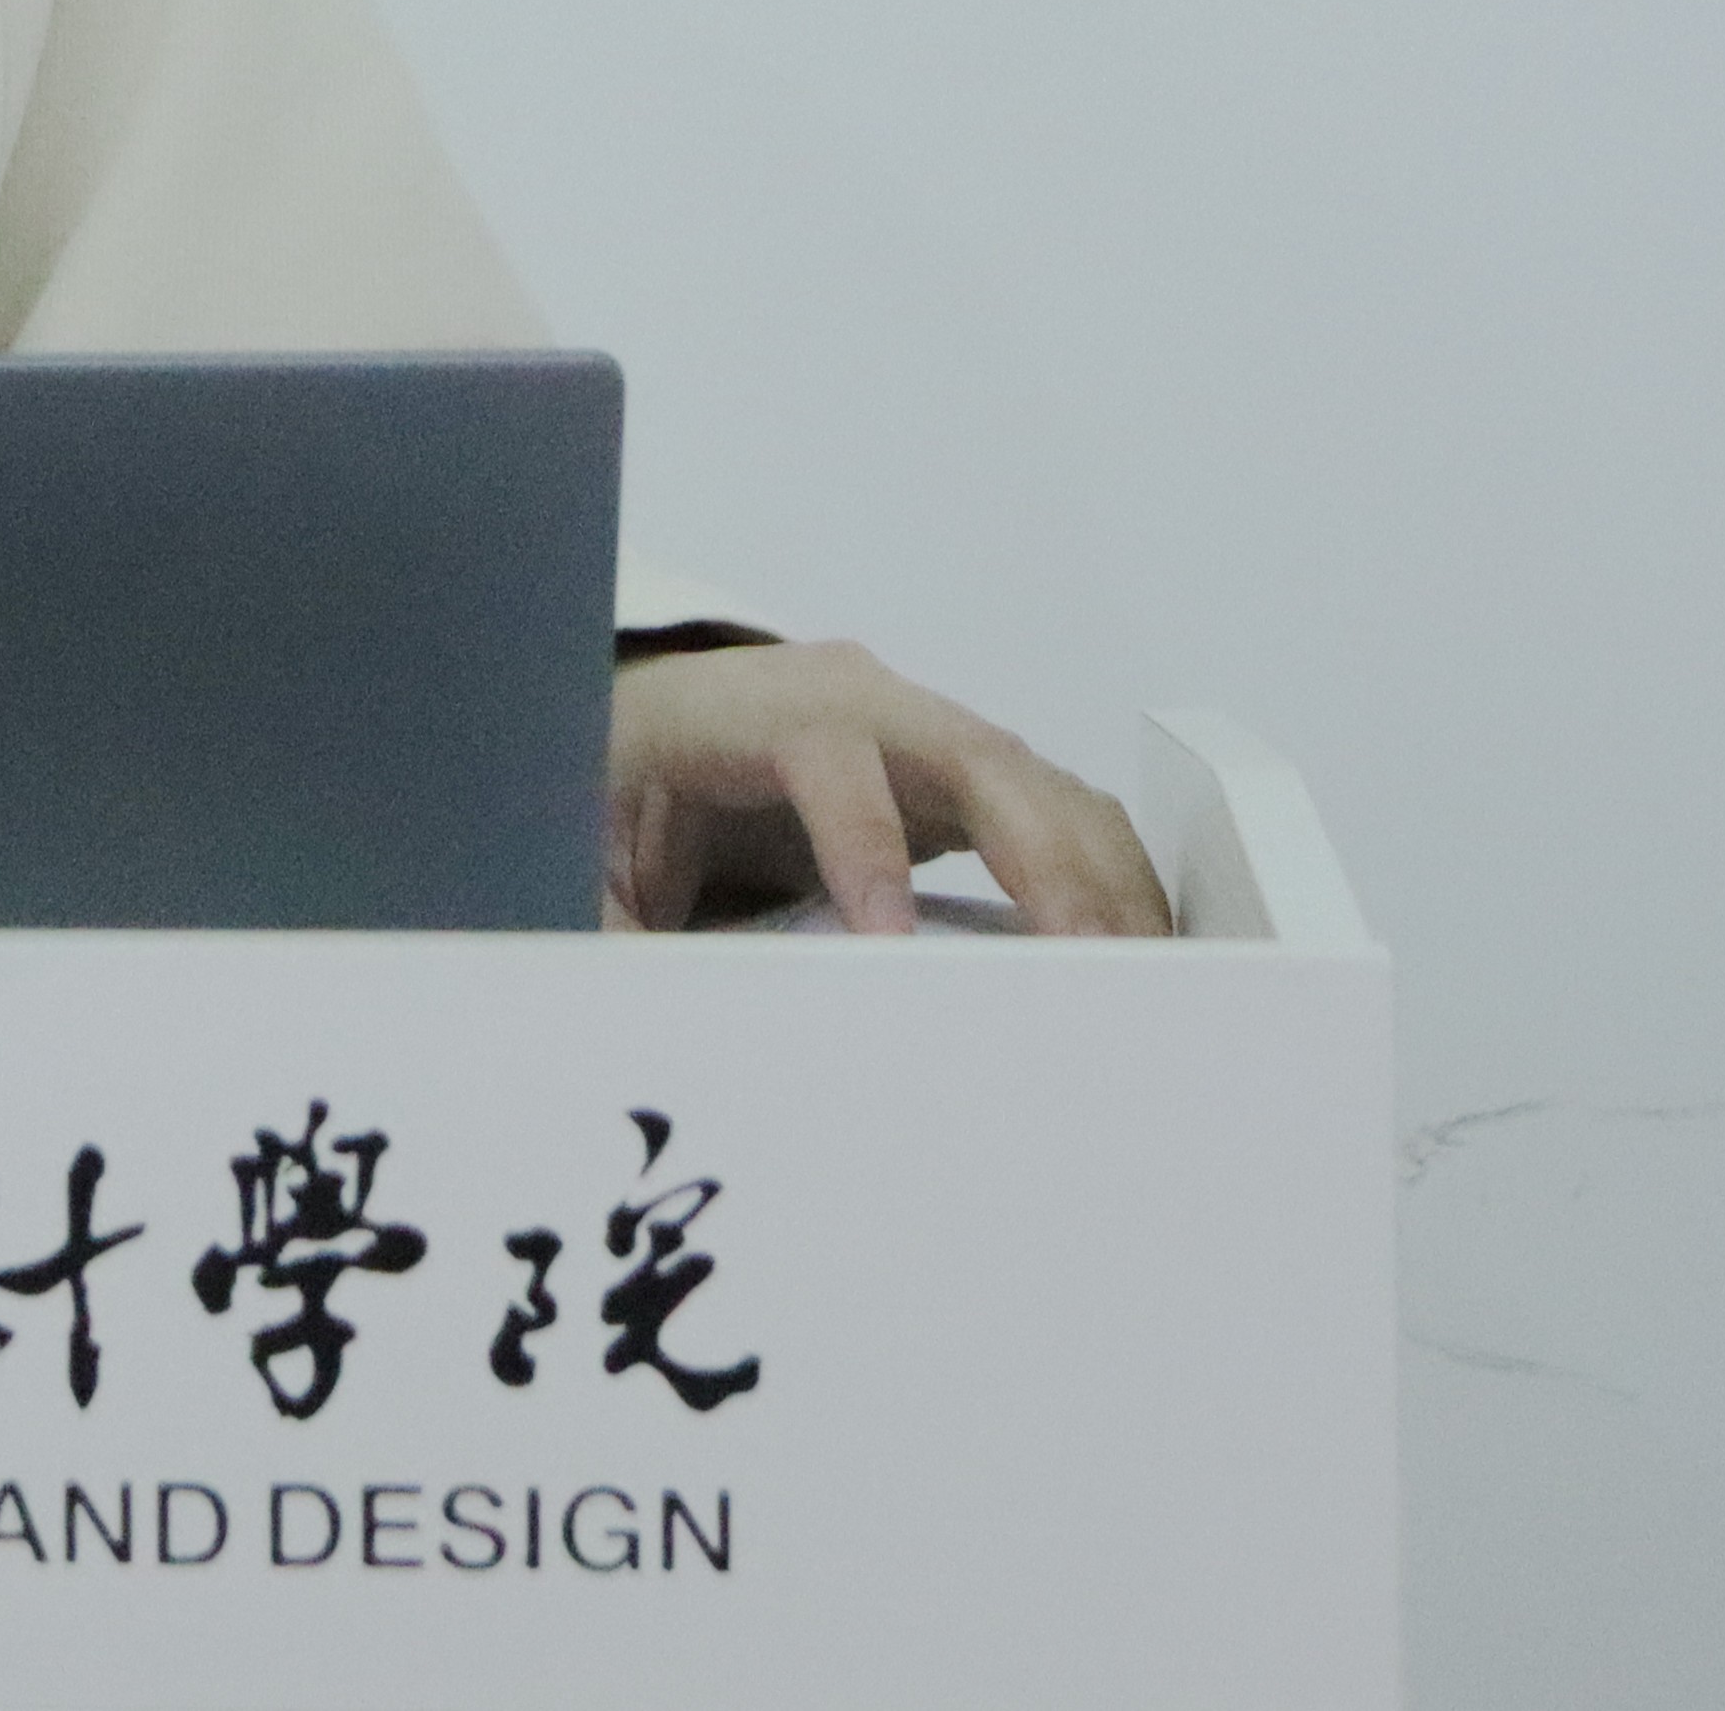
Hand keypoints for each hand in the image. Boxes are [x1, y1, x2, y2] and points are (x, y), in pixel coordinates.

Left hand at [604, 640, 1168, 937]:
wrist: (643, 722)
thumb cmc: (615, 784)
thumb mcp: (579, 850)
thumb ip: (607, 929)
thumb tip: (648, 1027)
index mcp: (745, 709)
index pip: (824, 753)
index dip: (863, 840)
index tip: (890, 941)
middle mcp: (853, 698)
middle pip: (968, 755)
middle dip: (1036, 856)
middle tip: (1086, 964)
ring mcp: (920, 726)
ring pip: (1033, 781)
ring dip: (1096, 874)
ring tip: (1145, 980)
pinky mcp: (963, 772)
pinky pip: (1054, 806)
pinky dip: (1103, 873)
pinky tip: (1139, 954)